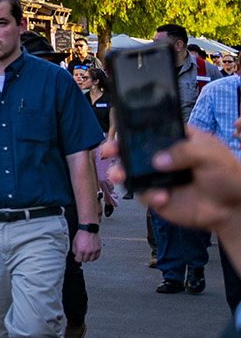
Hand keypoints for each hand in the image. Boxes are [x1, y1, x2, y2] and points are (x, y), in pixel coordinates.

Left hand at [72, 229, 101, 262]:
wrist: (88, 230)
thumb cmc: (81, 234)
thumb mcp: (74, 242)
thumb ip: (74, 250)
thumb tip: (76, 254)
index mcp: (81, 250)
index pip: (79, 260)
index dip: (77, 259)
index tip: (77, 258)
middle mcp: (88, 251)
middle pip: (85, 260)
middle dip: (82, 259)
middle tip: (82, 256)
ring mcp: (94, 250)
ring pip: (91, 260)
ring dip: (89, 258)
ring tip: (87, 256)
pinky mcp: (98, 249)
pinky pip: (97, 256)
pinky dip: (94, 257)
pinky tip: (92, 255)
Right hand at [113, 129, 240, 231]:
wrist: (233, 209)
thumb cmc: (228, 176)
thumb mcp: (211, 154)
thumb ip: (184, 151)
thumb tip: (157, 161)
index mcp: (176, 139)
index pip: (151, 129)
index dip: (134, 128)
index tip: (120, 130)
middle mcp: (164, 156)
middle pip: (133, 149)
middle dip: (116, 149)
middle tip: (108, 152)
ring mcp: (158, 177)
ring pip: (131, 172)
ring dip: (121, 173)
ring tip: (118, 176)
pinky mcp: (157, 197)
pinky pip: (143, 194)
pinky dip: (149, 195)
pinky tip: (164, 197)